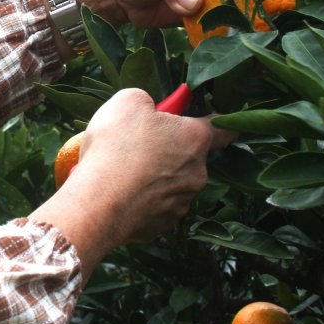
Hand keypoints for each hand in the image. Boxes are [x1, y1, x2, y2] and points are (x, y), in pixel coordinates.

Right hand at [32, 89, 235, 276]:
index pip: (224, 128)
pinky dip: (142, 199)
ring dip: (155, 176)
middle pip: (190, 156)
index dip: (217, 120)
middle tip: (137, 145)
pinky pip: (156, 205)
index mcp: (194, 138)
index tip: (206, 117)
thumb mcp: (126, 101)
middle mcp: (197, 172)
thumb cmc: (116, 147)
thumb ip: (146, 100)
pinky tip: (119, 193)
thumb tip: (148, 108)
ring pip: (173, 182)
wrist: (98, 202)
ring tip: (121, 171)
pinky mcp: (163, 224)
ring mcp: (182, 201)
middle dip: (169, 149)